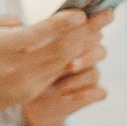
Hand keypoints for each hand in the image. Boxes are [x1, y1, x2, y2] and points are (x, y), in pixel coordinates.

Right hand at [0, 10, 98, 125]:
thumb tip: (29, 22)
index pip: (35, 36)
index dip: (60, 25)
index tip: (80, 13)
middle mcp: (14, 69)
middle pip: (58, 49)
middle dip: (86, 31)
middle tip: (108, 13)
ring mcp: (25, 84)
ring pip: (63, 62)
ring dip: (86, 44)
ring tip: (102, 27)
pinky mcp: (31, 93)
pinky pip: (58, 73)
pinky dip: (74, 58)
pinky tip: (86, 45)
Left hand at [20, 9, 112, 125]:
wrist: (31, 101)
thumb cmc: (26, 71)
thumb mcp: (28, 53)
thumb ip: (37, 38)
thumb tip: (27, 25)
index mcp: (73, 41)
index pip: (87, 30)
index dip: (93, 25)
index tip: (84, 24)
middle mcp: (85, 57)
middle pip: (99, 51)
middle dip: (86, 57)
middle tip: (71, 64)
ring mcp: (89, 76)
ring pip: (95, 72)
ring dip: (78, 79)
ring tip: (58, 86)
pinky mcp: (91, 94)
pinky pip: (99, 92)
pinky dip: (83, 94)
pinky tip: (64, 97)